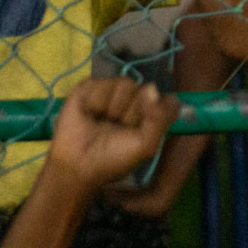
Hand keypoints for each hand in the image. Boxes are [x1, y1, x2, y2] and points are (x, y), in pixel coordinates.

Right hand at [44, 79, 179, 197]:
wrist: (78, 165)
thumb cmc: (114, 158)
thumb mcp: (145, 146)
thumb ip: (159, 119)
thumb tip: (151, 87)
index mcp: (152, 114)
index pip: (169, 99)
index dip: (157, 112)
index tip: (143, 128)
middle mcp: (135, 100)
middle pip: (147, 89)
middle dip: (132, 112)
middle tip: (118, 127)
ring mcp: (112, 92)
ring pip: (125, 83)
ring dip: (113, 107)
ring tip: (102, 120)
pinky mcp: (89, 88)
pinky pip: (99, 82)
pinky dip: (95, 101)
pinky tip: (89, 113)